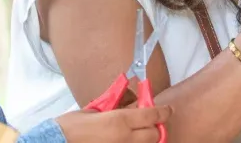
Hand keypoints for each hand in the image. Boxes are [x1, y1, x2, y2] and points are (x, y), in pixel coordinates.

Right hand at [55, 105, 172, 142]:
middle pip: (154, 135)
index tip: (168, 110)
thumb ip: (114, 105)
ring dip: (145, 139)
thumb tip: (127, 100)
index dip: (163, 112)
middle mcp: (125, 139)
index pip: (152, 115)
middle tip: (150, 122)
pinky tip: (125, 139)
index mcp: (120, 121)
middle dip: (155, 128)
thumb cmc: (71, 126)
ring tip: (137, 133)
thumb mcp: (93, 109)